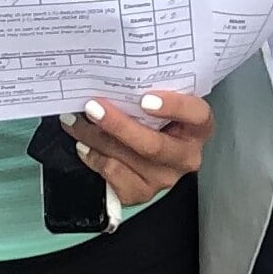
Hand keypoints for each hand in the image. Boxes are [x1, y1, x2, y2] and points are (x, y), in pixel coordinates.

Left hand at [61, 89, 213, 207]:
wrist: (147, 158)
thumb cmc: (153, 121)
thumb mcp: (159, 105)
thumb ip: (147, 94)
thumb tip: (111, 80)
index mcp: (198, 128)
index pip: (197, 114)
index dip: (173, 107)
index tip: (145, 98)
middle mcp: (186, 156)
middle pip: (152, 145)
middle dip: (118, 125)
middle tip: (92, 107)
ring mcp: (164, 178)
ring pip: (124, 158)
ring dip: (93, 137)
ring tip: (74, 120)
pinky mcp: (142, 193)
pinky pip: (112, 174)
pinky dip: (93, 158)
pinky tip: (84, 146)